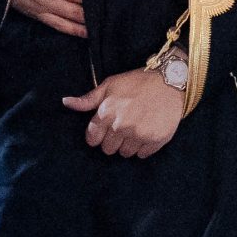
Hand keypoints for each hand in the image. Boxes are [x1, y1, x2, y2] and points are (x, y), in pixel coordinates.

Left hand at [63, 68, 182, 157]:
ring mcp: (139, 134)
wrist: (170, 82)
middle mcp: (121, 126)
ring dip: (128, 144)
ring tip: (136, 128)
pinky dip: (143, 147)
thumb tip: (66, 102)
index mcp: (107, 113)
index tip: (104, 132)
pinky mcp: (156, 140)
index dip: (97, 136)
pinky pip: (142, 154)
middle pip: (108, 149)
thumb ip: (88, 99)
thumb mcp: (109, 85)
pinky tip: (147, 132)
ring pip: (125, 153)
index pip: (93, 139)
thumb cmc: (137, 82)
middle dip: (112, 141)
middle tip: (123, 127)